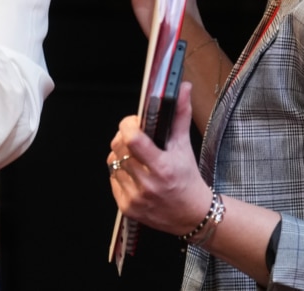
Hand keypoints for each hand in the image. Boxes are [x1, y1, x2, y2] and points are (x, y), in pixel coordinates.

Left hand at [107, 82, 210, 235]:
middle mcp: (148, 184)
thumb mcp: (184, 146)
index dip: (128, 125)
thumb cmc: (187, 178)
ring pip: (112, 162)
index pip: (133, 140)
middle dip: (123, 137)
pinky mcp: (127, 207)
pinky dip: (119, 172)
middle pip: (118, 148)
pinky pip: (112, 179)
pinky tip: (133, 172)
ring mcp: (135, 197)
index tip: (133, 122)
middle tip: (134, 136)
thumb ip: (180, 115)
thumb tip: (182, 88)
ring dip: (120, 155)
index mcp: (162, 167)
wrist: (191, 215)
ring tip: (135, 156)